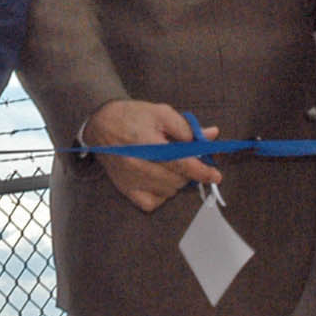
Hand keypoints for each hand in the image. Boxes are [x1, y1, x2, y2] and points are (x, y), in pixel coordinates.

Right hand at [82, 99, 224, 213]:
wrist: (100, 125)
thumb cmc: (131, 116)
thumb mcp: (160, 112)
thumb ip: (187, 127)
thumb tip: (210, 136)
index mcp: (147, 143)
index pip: (181, 163)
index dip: (202, 170)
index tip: (215, 174)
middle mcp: (137, 165)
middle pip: (178, 179)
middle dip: (190, 171)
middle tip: (189, 159)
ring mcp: (131, 180)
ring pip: (169, 191)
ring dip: (177, 181)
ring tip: (170, 165)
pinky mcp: (126, 189)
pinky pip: (153, 203)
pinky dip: (162, 194)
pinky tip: (160, 179)